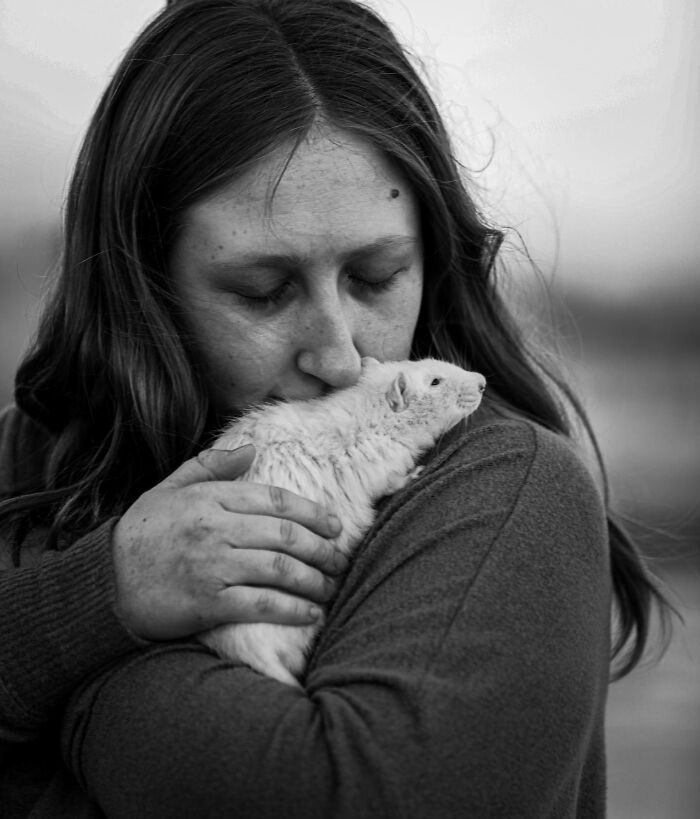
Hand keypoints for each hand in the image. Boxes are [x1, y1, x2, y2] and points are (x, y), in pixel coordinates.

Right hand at [112, 446, 344, 640]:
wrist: (104, 581)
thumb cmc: (143, 533)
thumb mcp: (170, 488)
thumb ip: (211, 467)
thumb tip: (251, 448)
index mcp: (211, 499)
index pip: (276, 500)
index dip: (313, 513)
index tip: (335, 526)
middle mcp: (216, 528)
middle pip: (286, 535)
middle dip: (321, 549)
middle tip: (339, 560)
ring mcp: (213, 565)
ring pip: (280, 569)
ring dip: (313, 580)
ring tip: (329, 587)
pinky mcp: (208, 602)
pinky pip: (261, 604)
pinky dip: (292, 610)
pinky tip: (310, 614)